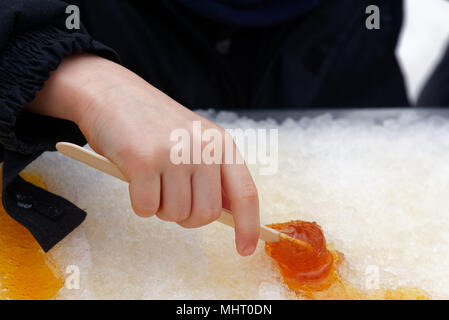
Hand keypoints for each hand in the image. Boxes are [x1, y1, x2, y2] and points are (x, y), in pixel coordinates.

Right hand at [27, 53, 259, 255]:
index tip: (245, 250)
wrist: (112, 94)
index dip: (248, 226)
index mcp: (221, 143)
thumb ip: (214, 174)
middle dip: (187, 217)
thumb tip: (231, 216)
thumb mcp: (195, 141)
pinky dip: (139, 204)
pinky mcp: (143, 161)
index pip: (245, 193)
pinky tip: (135, 178)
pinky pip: (146, 209)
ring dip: (160, 208)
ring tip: (151, 180)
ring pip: (175, 215)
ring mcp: (174, 153)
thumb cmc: (154, 125)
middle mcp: (202, 148)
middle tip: (170, 197)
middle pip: (206, 214)